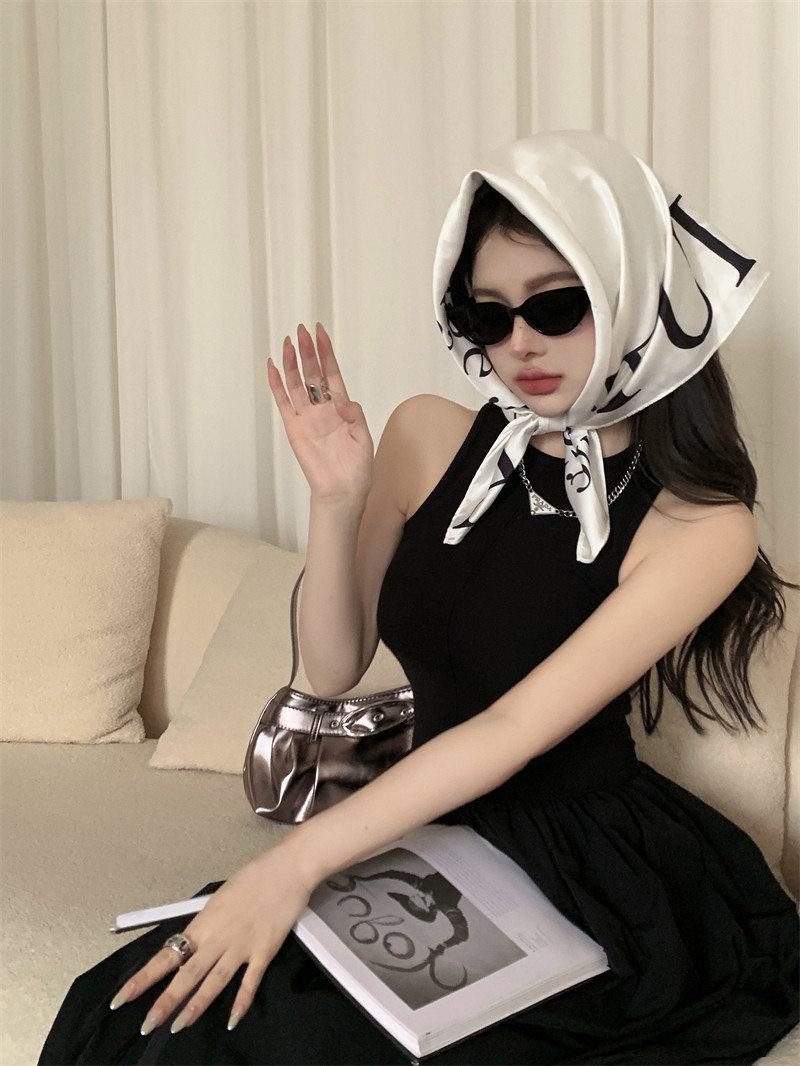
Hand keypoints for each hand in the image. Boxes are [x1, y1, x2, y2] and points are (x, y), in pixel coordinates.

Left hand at [109, 848, 310, 1034]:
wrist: (286, 869)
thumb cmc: (254, 877)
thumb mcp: (219, 898)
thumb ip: (206, 924)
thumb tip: (195, 941)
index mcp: (203, 923)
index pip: (166, 956)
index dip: (143, 979)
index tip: (122, 998)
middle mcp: (218, 938)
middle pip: (187, 975)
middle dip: (165, 1002)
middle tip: (148, 1024)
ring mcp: (241, 946)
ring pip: (214, 981)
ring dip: (196, 1005)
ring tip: (180, 1025)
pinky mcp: (264, 951)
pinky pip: (250, 981)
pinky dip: (241, 1002)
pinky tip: (232, 1019)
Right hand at [268, 324, 373, 500]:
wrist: (342, 493)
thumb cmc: (357, 470)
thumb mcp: (364, 440)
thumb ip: (355, 417)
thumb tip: (343, 401)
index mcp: (342, 408)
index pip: (332, 373)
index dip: (326, 353)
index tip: (320, 333)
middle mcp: (323, 409)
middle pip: (313, 374)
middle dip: (308, 352)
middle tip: (301, 332)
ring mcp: (307, 418)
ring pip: (296, 385)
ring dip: (292, 364)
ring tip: (287, 344)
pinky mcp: (294, 429)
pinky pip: (283, 404)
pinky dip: (277, 387)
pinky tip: (272, 369)